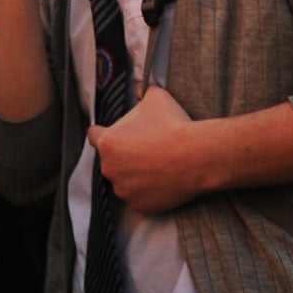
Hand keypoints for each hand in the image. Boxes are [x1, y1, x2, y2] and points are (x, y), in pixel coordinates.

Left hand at [88, 86, 210, 214]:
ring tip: (156, 165)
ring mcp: (124, 190)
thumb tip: (142, 86)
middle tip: (145, 149)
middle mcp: (110, 168)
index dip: (103, 133)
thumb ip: (143, 92)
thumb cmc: (174, 126)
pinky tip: (161, 181)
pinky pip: (138, 198)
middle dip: (123, 155)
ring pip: (124, 181)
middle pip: (111, 160)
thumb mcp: (155, 97)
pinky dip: (147, 192)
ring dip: (134, 175)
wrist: (198, 157)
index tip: (114, 134)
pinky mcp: (139, 206)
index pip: (94, 136)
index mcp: (107, 143)